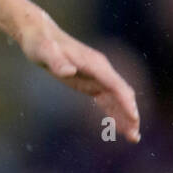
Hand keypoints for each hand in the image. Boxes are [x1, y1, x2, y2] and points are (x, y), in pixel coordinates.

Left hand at [18, 13, 139, 141]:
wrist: (37, 35)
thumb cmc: (40, 43)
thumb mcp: (44, 51)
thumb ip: (56, 62)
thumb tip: (68, 71)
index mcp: (94, 64)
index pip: (116, 86)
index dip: (125, 102)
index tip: (133, 118)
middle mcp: (100, 70)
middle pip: (122, 94)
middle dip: (130, 114)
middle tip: (134, 136)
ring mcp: (97, 76)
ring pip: (117, 99)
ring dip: (125, 117)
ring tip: (132, 137)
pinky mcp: (89, 82)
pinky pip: (107, 100)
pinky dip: (114, 113)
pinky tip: (117, 127)